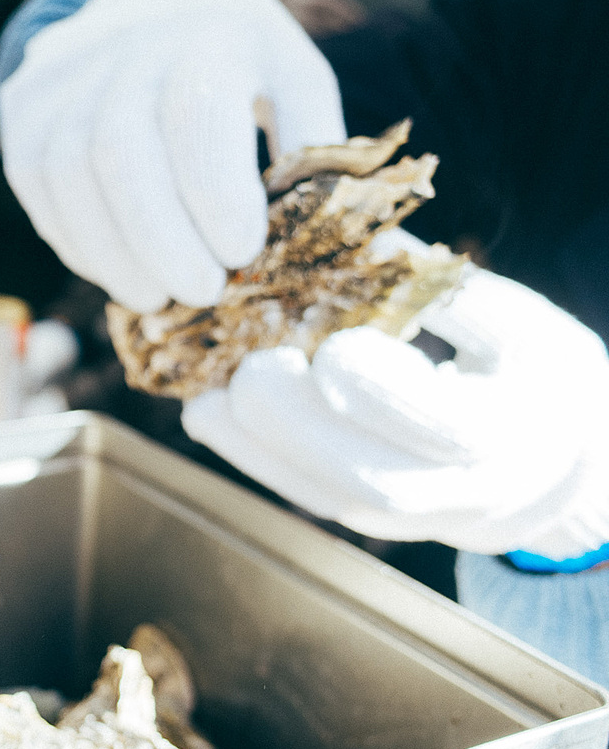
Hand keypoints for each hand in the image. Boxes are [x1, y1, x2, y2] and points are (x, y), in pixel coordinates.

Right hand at [0, 0, 345, 312]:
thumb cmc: (238, 57)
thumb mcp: (294, 80)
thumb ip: (310, 149)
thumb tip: (316, 236)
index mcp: (207, 32)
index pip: (197, 117)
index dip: (216, 195)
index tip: (242, 254)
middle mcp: (122, 45)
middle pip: (119, 152)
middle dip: (161, 240)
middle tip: (201, 294)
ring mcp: (61, 76)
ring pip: (68, 176)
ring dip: (114, 252)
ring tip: (156, 295)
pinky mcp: (22, 110)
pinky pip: (37, 186)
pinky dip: (78, 239)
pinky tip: (118, 268)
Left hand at [181, 266, 608, 557]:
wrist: (544, 466)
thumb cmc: (529, 373)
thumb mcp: (513, 324)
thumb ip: (440, 291)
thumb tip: (355, 232)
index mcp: (508, 431)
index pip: (443, 427)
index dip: (382, 391)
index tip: (334, 348)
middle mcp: (453, 489)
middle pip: (363, 474)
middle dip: (294, 421)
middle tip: (249, 366)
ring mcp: (399, 516)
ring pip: (316, 491)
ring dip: (250, 439)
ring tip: (204, 388)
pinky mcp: (354, 514)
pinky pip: (294, 489)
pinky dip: (245, 450)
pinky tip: (206, 405)